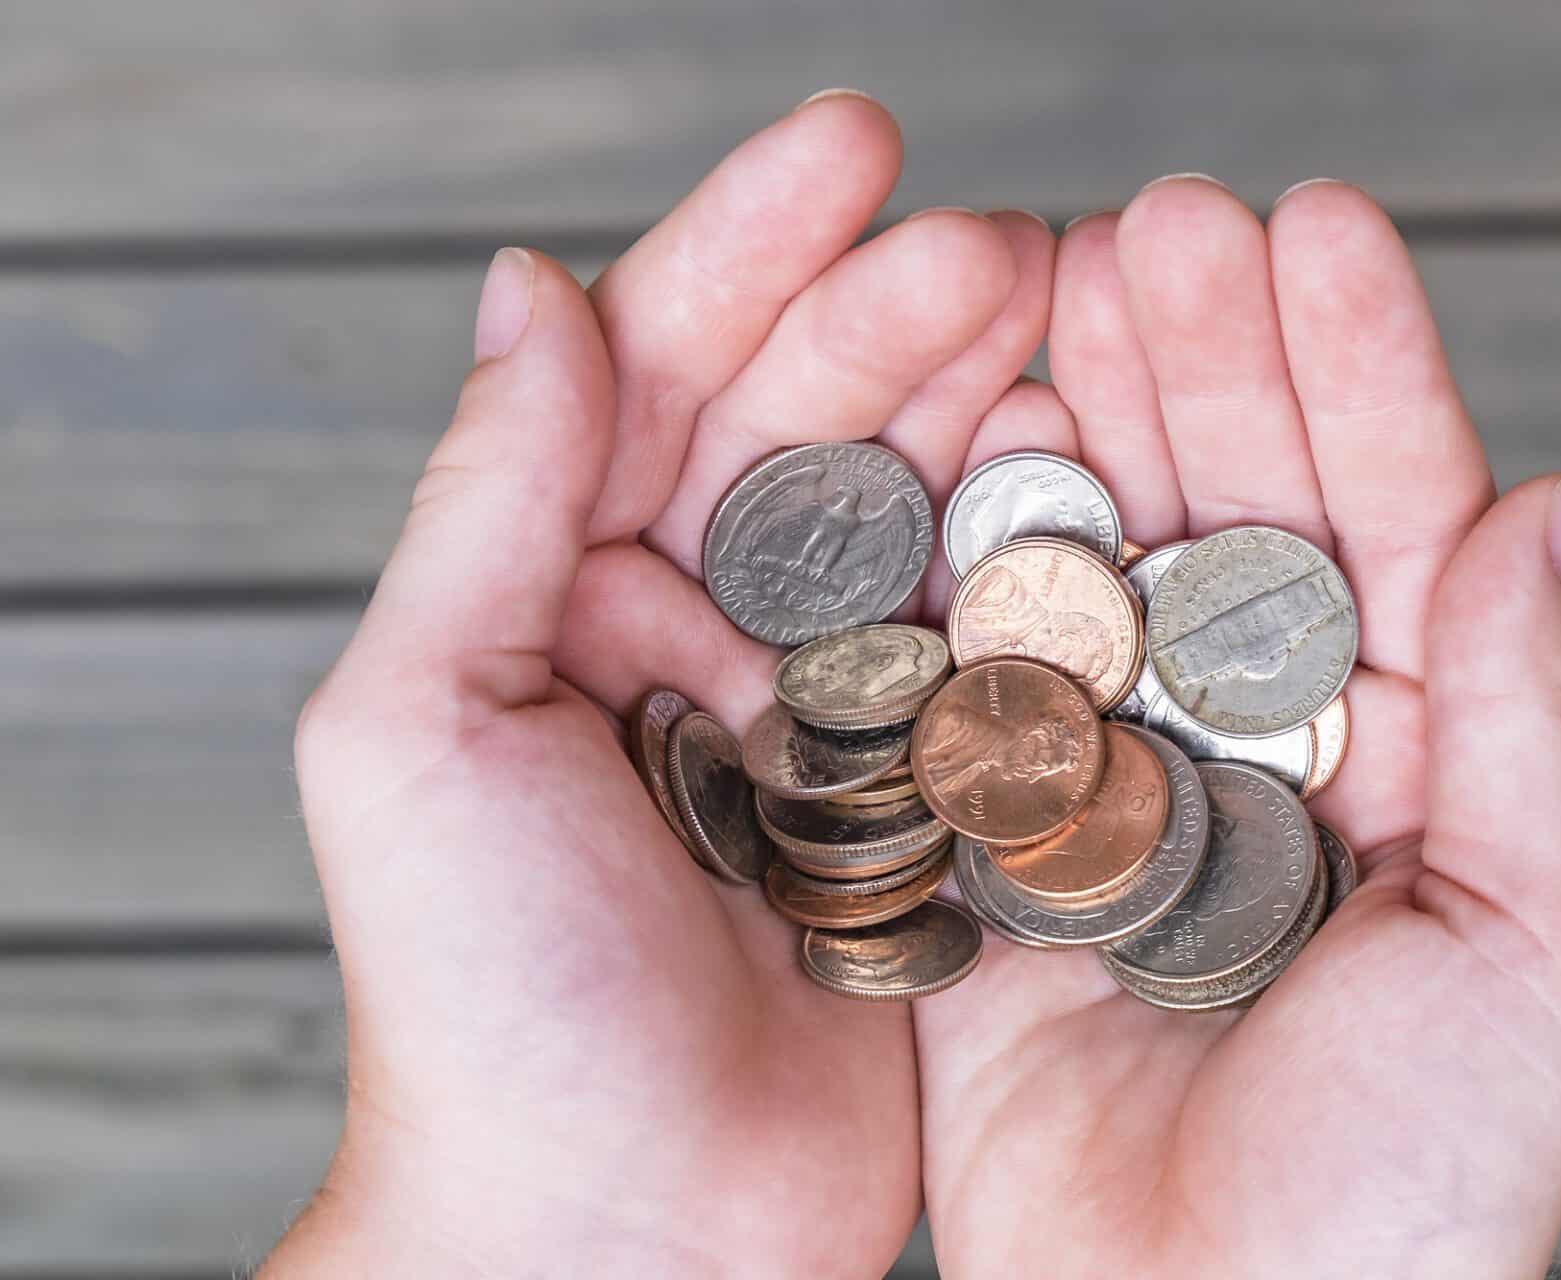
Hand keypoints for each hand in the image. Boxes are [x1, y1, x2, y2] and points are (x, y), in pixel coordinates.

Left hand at [268, 94, 1055, 1276]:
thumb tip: (529, 283)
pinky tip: (1102, 478)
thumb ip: (490, 501)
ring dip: (985, 409)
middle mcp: (696, 634)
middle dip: (901, 315)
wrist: (616, 1240)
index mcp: (563, 594)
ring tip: (1072, 316)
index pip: (659, 373)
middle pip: (808, 423)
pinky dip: (1042, 562)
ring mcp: (823, 714)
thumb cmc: (487, 1010)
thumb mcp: (426, 724)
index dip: (752, 249)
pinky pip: (990, 648)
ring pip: (915, 515)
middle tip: (1010, 241)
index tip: (856, 147)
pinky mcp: (926, 801)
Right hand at [911, 178, 1560, 1277]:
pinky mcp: (999, 845)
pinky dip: (968, 559)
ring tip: (1048, 282)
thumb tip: (1553, 502)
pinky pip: (983, 675)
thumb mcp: (1533, 950)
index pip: (1398, 525)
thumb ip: (1534, 721)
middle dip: (1204, 362)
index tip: (1312, 231)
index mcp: (1414, 760)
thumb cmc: (1410, 1192)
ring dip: (1081, 423)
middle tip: (1155, 222)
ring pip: (1104, 568)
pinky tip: (957, 439)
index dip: (1360, 371)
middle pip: (1238, 516)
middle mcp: (1265, 754)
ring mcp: (1124, 788)